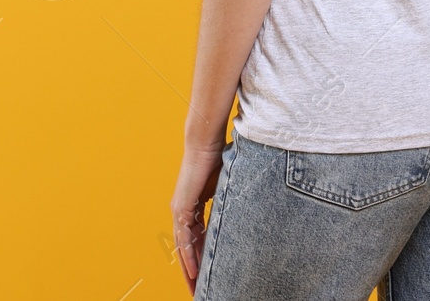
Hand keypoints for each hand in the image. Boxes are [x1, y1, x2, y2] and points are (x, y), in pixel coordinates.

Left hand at [170, 141, 225, 294]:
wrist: (206, 144)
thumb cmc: (218, 158)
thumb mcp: (227, 187)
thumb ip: (231, 199)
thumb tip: (250, 205)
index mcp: (195, 207)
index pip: (198, 239)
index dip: (202, 257)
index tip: (209, 274)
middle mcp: (184, 211)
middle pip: (188, 247)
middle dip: (194, 270)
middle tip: (199, 290)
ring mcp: (180, 211)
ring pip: (184, 247)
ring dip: (189, 269)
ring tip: (195, 288)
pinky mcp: (181, 209)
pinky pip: (184, 239)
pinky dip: (188, 256)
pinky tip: (192, 272)